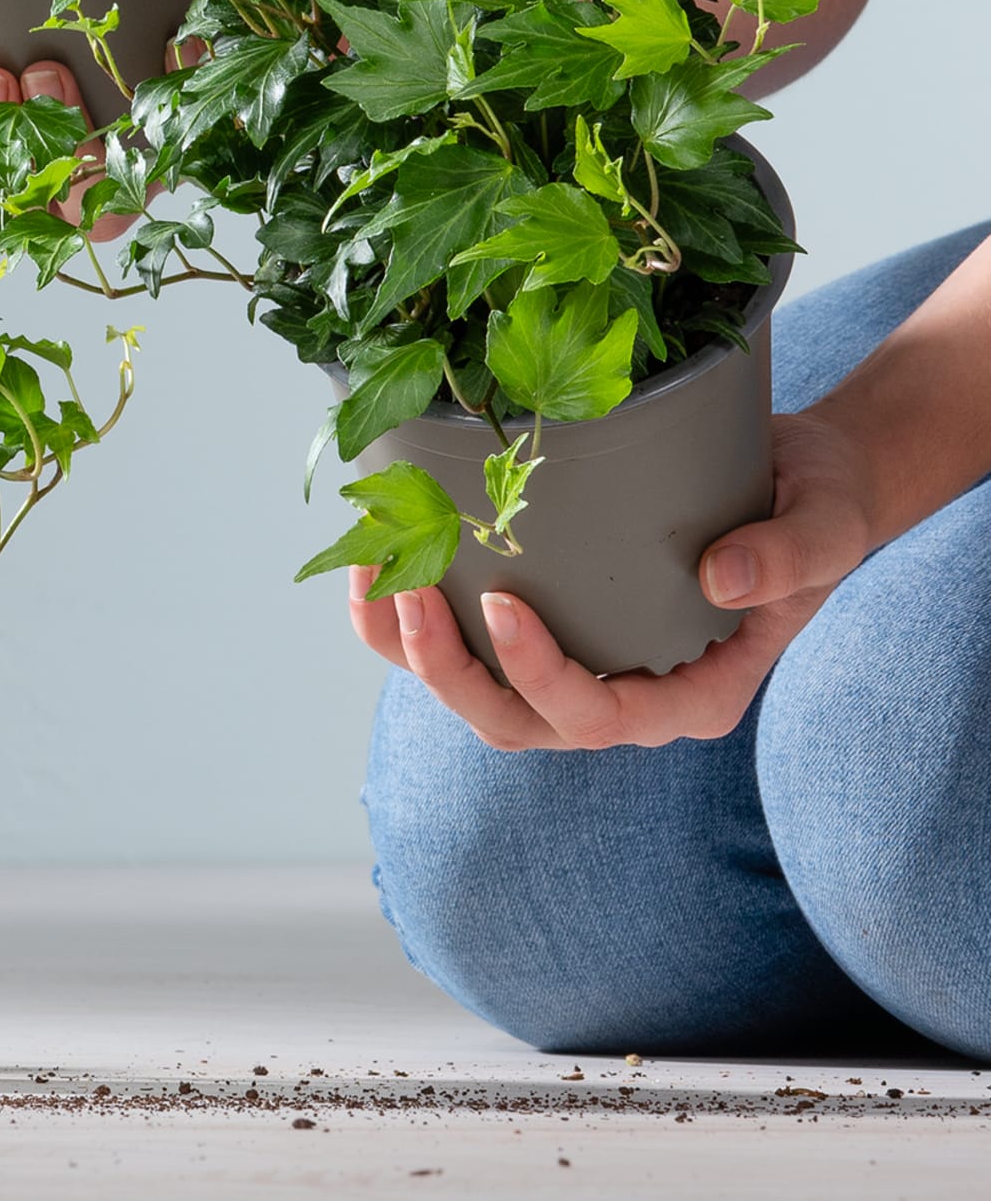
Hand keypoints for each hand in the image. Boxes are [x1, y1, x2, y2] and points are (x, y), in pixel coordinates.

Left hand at [346, 407, 875, 748]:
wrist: (790, 477)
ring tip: (375, 575)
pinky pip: (459, 640)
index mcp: (691, 695)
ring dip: (410, 649)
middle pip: (518, 722)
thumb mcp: (826, 524)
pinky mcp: (540, 621)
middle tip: (413, 594)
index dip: (541, 676)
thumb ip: (789, 557)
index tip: (502, 604)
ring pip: (473, 693)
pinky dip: (405, 613)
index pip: (603, 716)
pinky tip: (375, 558)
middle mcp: (623, 694)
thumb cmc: (813, 503)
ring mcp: (575, 663)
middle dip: (450, 671)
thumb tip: (722, 580)